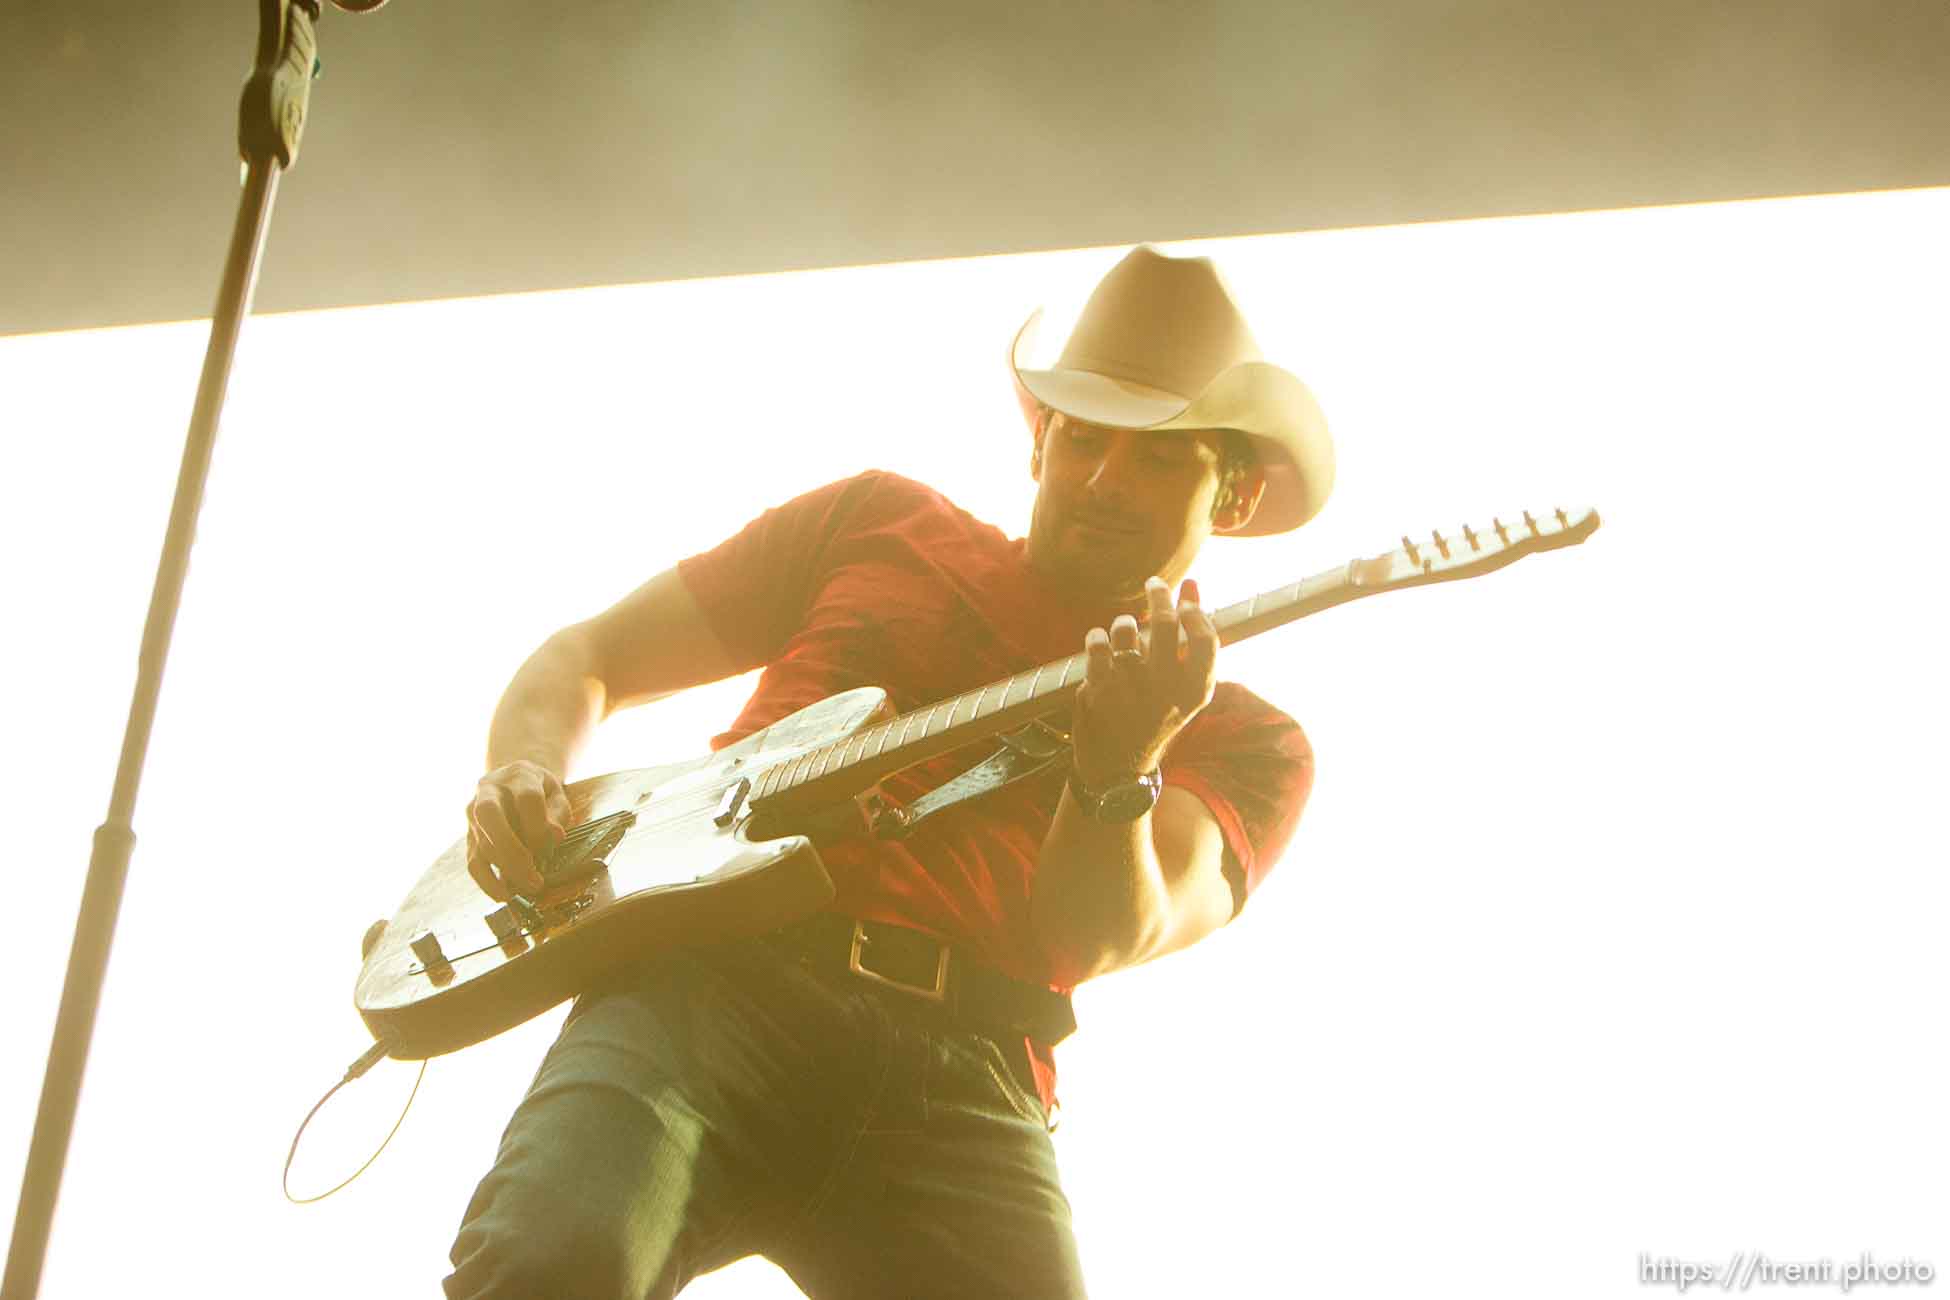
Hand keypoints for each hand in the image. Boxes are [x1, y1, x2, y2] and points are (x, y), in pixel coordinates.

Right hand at [465, 759, 573, 900]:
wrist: (511, 780)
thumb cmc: (538, 790)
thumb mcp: (556, 795)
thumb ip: (558, 814)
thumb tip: (555, 836)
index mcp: (518, 775)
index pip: (526, 797)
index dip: (539, 824)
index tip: (551, 844)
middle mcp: (489, 791)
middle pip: (490, 815)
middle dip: (512, 850)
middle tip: (534, 876)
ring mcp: (474, 813)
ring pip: (481, 841)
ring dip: (506, 870)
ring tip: (530, 885)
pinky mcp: (469, 835)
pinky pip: (473, 861)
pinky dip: (487, 882)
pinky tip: (504, 894)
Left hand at [1071, 577, 1215, 788]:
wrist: (1118, 766)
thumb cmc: (1156, 714)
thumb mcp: (1183, 686)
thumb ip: (1191, 636)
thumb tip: (1193, 584)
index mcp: (1195, 691)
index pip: (1205, 637)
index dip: (1194, 610)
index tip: (1184, 600)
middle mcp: (1166, 690)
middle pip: (1165, 622)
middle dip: (1159, 595)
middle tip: (1154, 585)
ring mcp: (1131, 690)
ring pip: (1126, 629)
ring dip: (1124, 622)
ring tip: (1124, 630)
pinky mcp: (1099, 690)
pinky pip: (1097, 643)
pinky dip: (1097, 637)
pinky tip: (1101, 643)